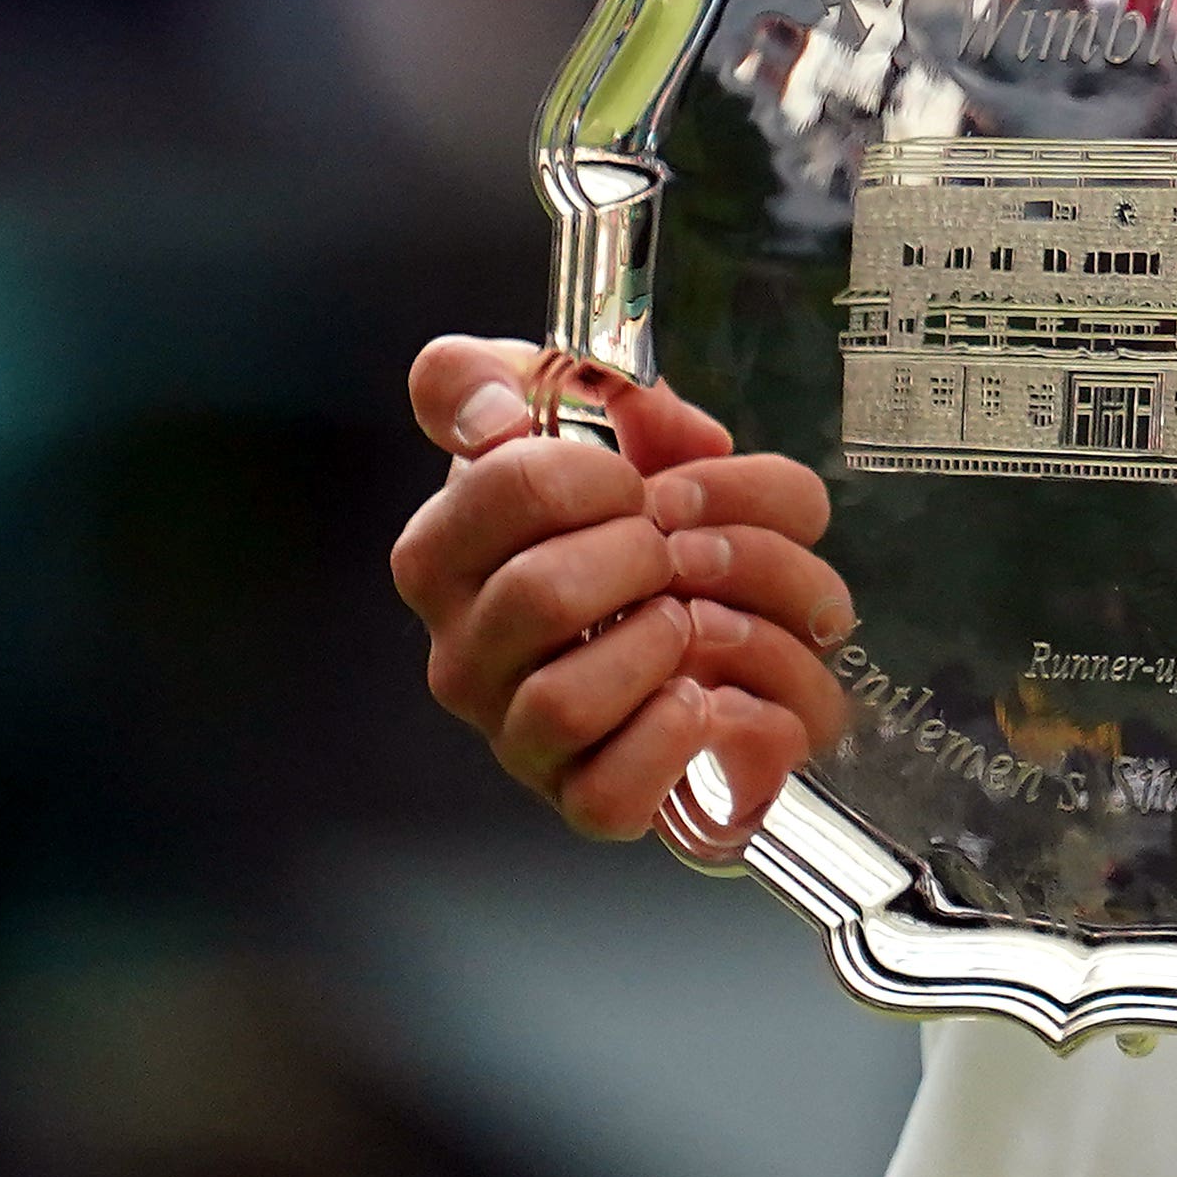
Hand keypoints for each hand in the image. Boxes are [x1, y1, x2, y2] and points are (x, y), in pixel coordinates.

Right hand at [389, 335, 852, 839]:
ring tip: (701, 619)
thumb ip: (528, 375)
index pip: (502, 485)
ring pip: (567, 702)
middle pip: (540, 594)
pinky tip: (712, 695)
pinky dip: (678, 738)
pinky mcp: (583, 800)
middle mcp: (465, 653)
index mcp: (450, 551)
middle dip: (647, 554)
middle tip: (680, 550)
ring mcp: (518, 735)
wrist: (726, 611)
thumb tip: (492, 411)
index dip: (599, 472)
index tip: (636, 482)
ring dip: (669, 642)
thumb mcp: (595, 413)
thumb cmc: (645, 513)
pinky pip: (608, 797)